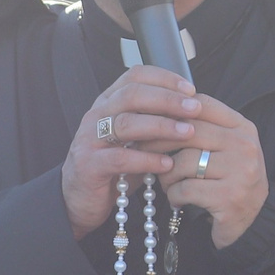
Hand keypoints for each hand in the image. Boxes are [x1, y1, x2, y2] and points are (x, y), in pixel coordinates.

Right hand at [64, 69, 204, 236]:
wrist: (80, 198)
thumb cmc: (115, 167)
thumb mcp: (136, 139)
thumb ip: (156, 122)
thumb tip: (193, 110)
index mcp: (108, 103)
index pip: (135, 76)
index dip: (164, 79)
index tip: (191, 90)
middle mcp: (96, 116)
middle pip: (132, 94)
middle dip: (167, 99)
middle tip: (194, 109)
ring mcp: (89, 140)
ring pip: (126, 123)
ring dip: (161, 126)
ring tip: (187, 133)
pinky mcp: (88, 165)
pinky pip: (120, 158)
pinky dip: (147, 160)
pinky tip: (167, 164)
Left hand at [157, 91, 268, 247]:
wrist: (248, 221)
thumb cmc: (226, 179)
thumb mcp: (221, 148)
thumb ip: (199, 127)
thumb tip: (155, 109)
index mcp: (242, 127)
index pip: (201, 104)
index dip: (170, 109)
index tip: (148, 120)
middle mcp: (245, 145)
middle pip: (188, 131)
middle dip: (158, 142)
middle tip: (142, 152)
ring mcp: (241, 171)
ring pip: (183, 161)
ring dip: (166, 175)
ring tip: (167, 183)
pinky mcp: (230, 197)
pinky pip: (185, 189)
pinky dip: (173, 195)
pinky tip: (177, 199)